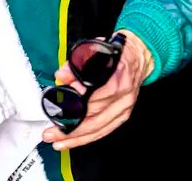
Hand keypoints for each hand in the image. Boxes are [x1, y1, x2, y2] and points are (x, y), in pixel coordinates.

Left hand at [41, 30, 154, 150]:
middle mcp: (123, 97)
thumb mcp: (98, 50)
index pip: (99, 97)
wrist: (139, 58)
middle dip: (72, 129)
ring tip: (59, 141)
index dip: (80, 104)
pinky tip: (74, 141)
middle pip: (96, 118)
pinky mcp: (122, 115)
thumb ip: (78, 63)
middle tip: (52, 133)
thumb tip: (62, 75)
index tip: (63, 107)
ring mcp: (124, 108)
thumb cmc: (119, 53)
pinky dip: (88, 137)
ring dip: (77, 138)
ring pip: (99, 128)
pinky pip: (104, 130)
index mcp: (119, 78)